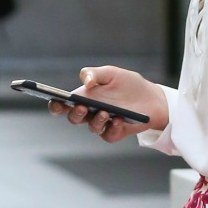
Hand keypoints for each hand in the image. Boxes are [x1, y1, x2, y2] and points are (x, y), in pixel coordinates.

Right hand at [48, 66, 166, 142]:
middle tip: (81, 106)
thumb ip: (94, 74)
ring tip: (105, 112)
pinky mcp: (115, 132)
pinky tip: (118, 120)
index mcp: (84, 98)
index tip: (56, 101)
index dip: (56, 105)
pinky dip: (113, 128)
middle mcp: (90, 112)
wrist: (152, 97)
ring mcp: (102, 124)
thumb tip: (85, 82)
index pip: (63, 105)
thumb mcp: (111, 73)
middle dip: (75, 114)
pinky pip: (109, 135)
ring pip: (92, 127)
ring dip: (96, 121)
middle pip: (74, 118)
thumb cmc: (127, 84)